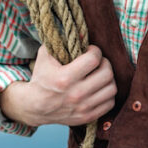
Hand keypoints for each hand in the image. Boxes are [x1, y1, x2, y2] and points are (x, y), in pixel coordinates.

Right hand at [0, 45, 115, 126]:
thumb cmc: (42, 77)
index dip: (95, 51)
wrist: (35, 106)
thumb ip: (60, 41)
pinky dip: (107, 94)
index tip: (90, 51)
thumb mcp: (46, 56)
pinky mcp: (87, 116)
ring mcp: (83, 107)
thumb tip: (81, 31)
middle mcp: (76, 94)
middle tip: (98, 62)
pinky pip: (110, 103)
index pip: (94, 59)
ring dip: (108, 78)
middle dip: (104, 63)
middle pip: (107, 73)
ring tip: (100, 74)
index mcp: (65, 78)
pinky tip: (99, 88)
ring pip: (111, 88)